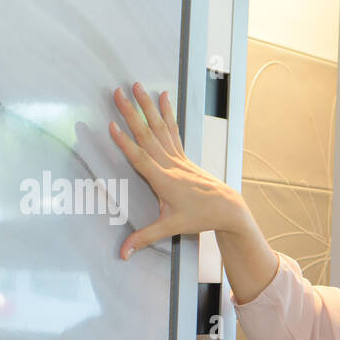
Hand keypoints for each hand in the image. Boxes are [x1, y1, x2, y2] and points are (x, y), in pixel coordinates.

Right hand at [107, 82, 247, 259]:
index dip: (125, 142)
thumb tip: (123, 254)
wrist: (228, 209)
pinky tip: (162, 96)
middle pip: (146, 134)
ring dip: (146, 105)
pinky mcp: (183, 156)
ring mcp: (177, 158)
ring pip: (159, 127)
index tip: (111, 125)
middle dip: (131, 112)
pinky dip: (166, 113)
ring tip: (136, 85)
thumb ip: (144, 238)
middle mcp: (170, 164)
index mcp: (163, 180)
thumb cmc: (200, 217)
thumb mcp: (170, 228)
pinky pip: (172, 130)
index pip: (140, 158)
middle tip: (117, 92)